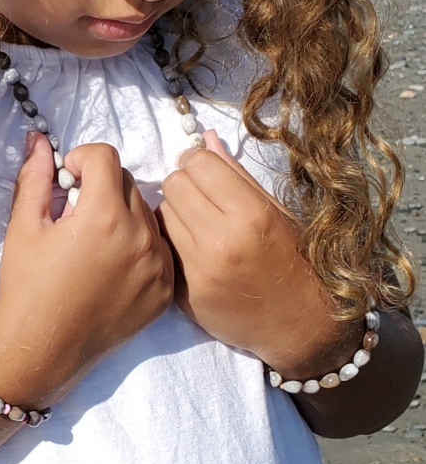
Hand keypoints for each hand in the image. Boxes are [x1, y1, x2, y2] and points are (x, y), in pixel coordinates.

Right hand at [0, 133, 173, 407]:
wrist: (41, 351)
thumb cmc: (26, 285)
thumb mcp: (25, 225)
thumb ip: (37, 176)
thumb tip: (39, 138)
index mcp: (103, 216)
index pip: (106, 157)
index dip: (81, 159)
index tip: (67, 179)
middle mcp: (139, 236)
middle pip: (128, 182)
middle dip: (102, 186)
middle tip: (77, 212)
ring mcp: (158, 265)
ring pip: (146, 212)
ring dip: (122, 213)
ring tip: (94, 240)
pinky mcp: (165, 290)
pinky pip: (159, 246)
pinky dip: (139, 245)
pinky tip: (112, 264)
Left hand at [157, 129, 357, 375]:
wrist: (300, 325)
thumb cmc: (295, 260)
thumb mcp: (276, 211)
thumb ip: (237, 175)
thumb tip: (206, 138)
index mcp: (250, 214)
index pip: (198, 164)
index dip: (199, 161)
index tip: (206, 171)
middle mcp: (222, 241)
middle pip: (174, 184)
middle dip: (185, 183)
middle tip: (201, 196)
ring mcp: (200, 270)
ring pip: (162, 213)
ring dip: (176, 212)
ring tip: (197, 222)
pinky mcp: (185, 293)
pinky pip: (163, 247)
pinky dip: (172, 241)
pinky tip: (192, 246)